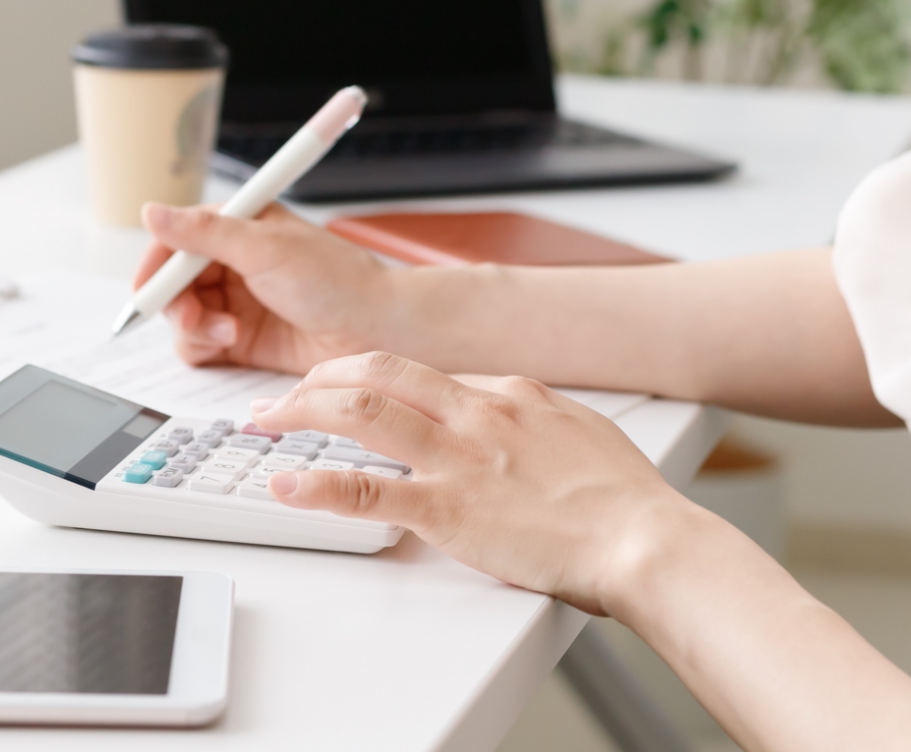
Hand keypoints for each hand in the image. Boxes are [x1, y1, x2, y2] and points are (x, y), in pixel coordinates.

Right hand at [135, 203, 404, 373]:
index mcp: (238, 226)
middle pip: (173, 283)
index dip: (156, 265)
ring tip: (228, 332)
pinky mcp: (242, 337)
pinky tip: (232, 342)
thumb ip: (204, 233)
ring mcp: (236, 301)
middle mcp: (232, 261)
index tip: (145, 291)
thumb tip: (151, 212)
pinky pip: (199, 344)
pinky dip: (204, 346)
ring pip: (182, 316)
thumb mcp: (264, 248)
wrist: (376, 329)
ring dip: (195, 326)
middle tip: (193, 317)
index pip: (176, 240)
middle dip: (176, 303)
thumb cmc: (334, 279)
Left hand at [250, 351, 686, 615]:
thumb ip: (538, 421)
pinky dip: (317, 484)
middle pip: (380, 370)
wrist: (645, 539)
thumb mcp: (582, 435)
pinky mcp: (448, 508)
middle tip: (287, 393)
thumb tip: (519, 420)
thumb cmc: (626, 501)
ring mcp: (459, 457)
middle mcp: (477, 412)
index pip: (425, 372)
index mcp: (510, 394)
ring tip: (265, 420)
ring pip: (362, 410)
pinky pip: (367, 490)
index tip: (349, 389)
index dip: (375, 377)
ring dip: (302, 410)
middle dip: (322, 376)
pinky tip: (285, 485)